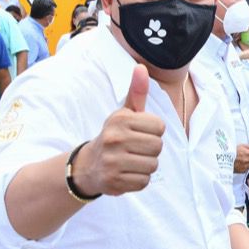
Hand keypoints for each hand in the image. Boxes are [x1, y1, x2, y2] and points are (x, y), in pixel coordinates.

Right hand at [74, 65, 165, 196]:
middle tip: (135, 149)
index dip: (153, 131)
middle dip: (151, 149)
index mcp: (120, 119)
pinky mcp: (114, 181)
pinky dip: (138, 179)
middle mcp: (114, 139)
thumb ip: (136, 92)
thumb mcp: (124, 113)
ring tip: (131, 160)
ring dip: (145, 165)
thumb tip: (141, 67)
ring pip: (153, 165)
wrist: (88, 165)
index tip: (139, 133)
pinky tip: (126, 173)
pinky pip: (144, 182)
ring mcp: (112, 161)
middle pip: (158, 146)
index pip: (159, 127)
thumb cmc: (115, 135)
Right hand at [233, 144, 248, 173]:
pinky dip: (244, 167)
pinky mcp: (242, 171)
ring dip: (248, 163)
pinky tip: (240, 164)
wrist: (224, 158)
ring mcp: (245, 166)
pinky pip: (246, 169)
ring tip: (242, 160)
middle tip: (246, 156)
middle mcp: (247, 161)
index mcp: (248, 154)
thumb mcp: (242, 145)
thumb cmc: (232, 151)